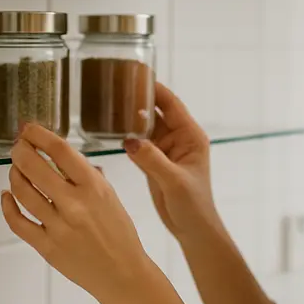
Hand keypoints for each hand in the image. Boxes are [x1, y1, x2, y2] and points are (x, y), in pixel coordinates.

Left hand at [1, 124, 149, 303]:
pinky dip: (7, 205)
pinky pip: (17, 221)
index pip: (60, 150)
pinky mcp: (46, 246)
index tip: (28, 129)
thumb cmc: (120, 234)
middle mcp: (75, 203)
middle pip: (34, 166)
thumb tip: (65, 159)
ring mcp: (58, 226)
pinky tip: (7, 196)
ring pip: (22, 191)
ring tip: (16, 170)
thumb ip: (89, 177)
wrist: (123, 273)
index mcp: (95, 187)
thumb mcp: (112, 197)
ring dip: (14, 175)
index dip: (38, 135)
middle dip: (20, 151)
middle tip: (18, 146)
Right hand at [125, 84, 225, 245]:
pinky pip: (140, 141)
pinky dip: (128, 134)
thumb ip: (153, 160)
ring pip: (146, 125)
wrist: (192, 229)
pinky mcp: (155, 162)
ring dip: (131, 115)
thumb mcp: (174, 181)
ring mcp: (166, 150)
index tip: (136, 73)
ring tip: (110, 100)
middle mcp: (180, 138)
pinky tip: (111, 127)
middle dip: (139, 97)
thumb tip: (130, 140)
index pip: (172, 104)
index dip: (155, 89)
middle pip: (157, 111)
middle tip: (116, 83)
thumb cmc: (193, 205)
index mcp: (191, 137)